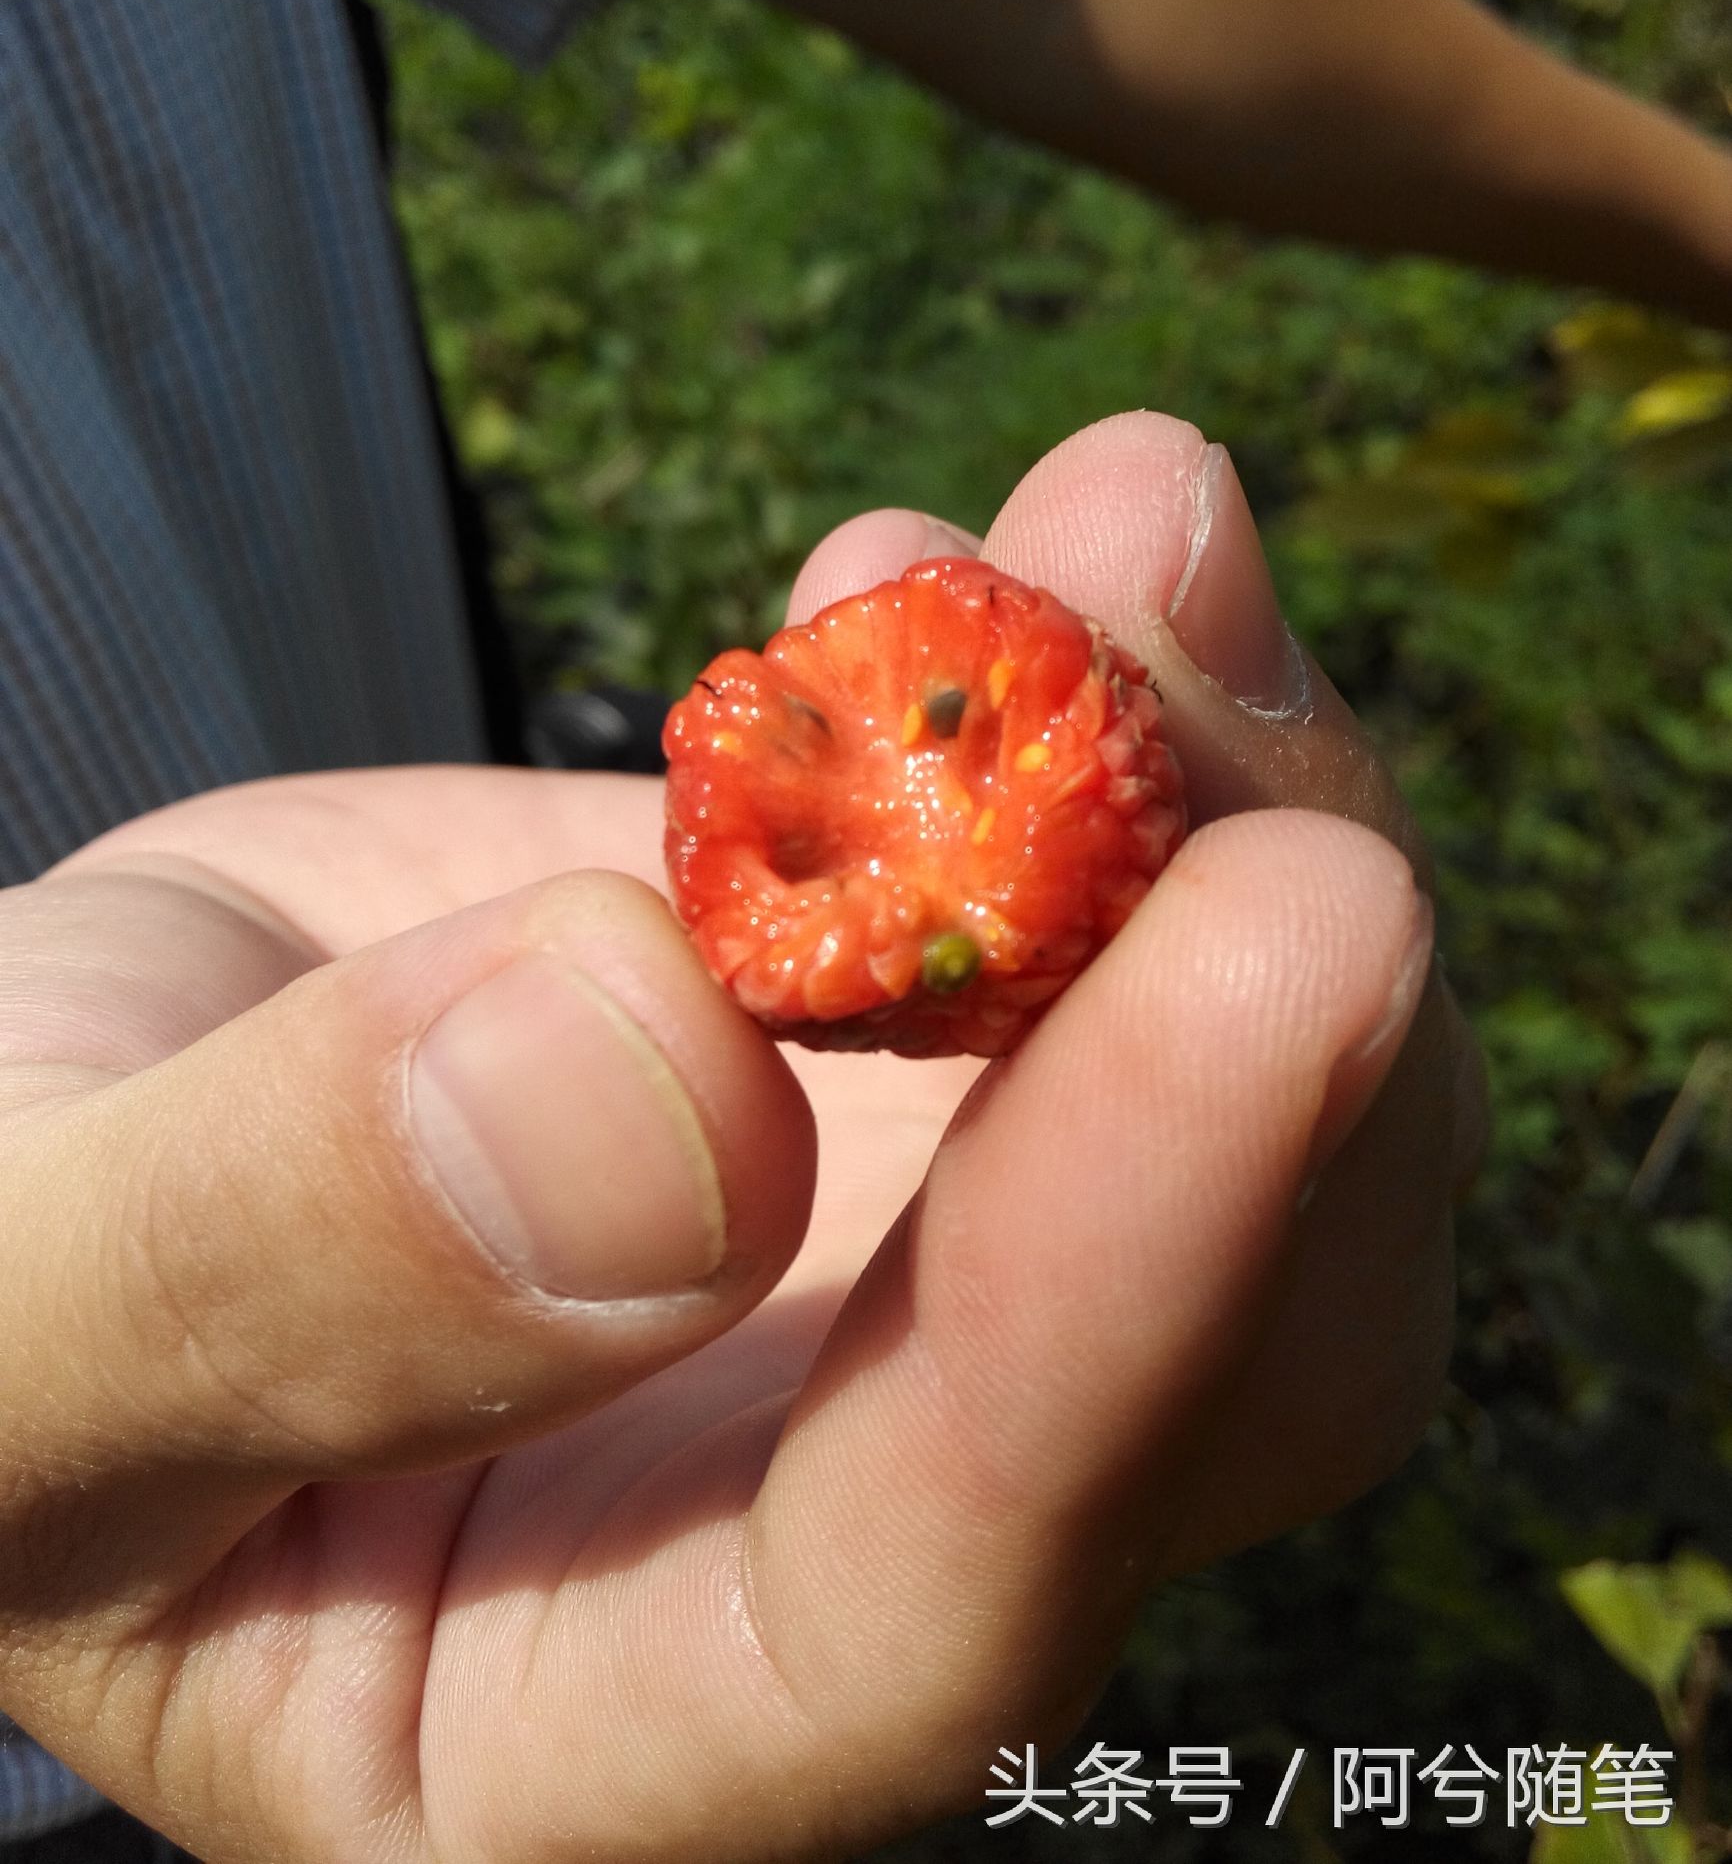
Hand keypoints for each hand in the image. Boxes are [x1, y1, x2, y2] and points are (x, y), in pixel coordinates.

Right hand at [0, 412, 1481, 1862]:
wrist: (76, 1103)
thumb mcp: (7, 1293)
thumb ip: (268, 1254)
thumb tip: (663, 1078)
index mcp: (621, 1731)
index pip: (954, 1574)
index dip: (1140, 1270)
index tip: (1292, 927)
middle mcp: (863, 1537)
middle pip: (1245, 1345)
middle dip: (1272, 987)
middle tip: (1172, 625)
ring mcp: (949, 1290)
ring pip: (1277, 1104)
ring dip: (1233, 788)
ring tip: (1123, 523)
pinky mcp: (952, 1070)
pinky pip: (1144, 916)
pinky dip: (1131, 712)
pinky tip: (1028, 545)